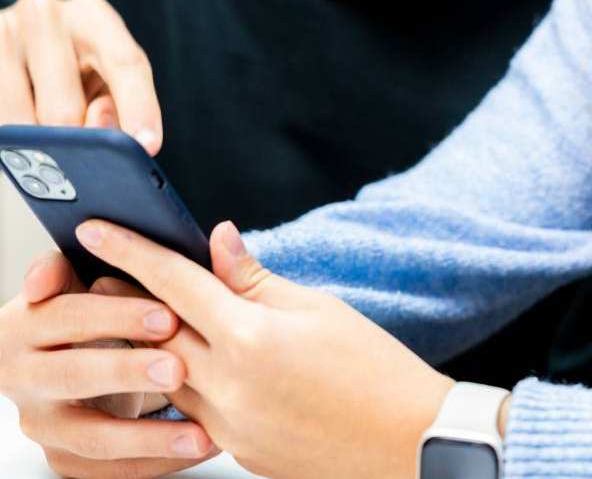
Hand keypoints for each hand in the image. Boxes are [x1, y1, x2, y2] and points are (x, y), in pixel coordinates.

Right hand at [0, 0, 161, 152]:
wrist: (22, 39)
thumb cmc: (74, 64)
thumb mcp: (106, 75)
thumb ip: (118, 101)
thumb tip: (98, 127)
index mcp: (92, 15)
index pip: (125, 63)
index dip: (139, 108)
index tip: (148, 146)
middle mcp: (45, 15)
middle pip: (65, 106)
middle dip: (75, 144)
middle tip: (80, 165)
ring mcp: (2, 32)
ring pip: (19, 119)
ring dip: (35, 146)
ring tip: (45, 152)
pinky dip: (9, 139)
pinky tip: (19, 141)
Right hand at [0, 250, 216, 477]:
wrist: (73, 350)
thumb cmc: (99, 305)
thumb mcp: (103, 272)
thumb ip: (148, 255)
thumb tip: (218, 231)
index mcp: (30, 318)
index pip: (68, 313)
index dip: (116, 314)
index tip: (167, 315)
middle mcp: (23, 371)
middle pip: (73, 373)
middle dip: (128, 370)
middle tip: (180, 368)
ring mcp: (40, 418)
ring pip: (89, 434)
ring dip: (145, 435)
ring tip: (198, 432)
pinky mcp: (60, 453)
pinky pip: (101, 469)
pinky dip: (149, 463)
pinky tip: (192, 449)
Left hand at [74, 219, 454, 478]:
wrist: (404, 441)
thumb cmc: (372, 365)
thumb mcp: (317, 307)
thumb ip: (255, 278)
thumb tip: (218, 239)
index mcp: (249, 338)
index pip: (174, 283)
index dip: (133, 251)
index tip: (97, 230)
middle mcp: (227, 386)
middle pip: (154, 330)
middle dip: (126, 297)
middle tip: (104, 270)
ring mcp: (227, 427)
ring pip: (165, 374)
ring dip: (148, 342)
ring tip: (144, 313)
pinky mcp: (235, 451)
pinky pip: (191, 410)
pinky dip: (184, 377)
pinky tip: (193, 359)